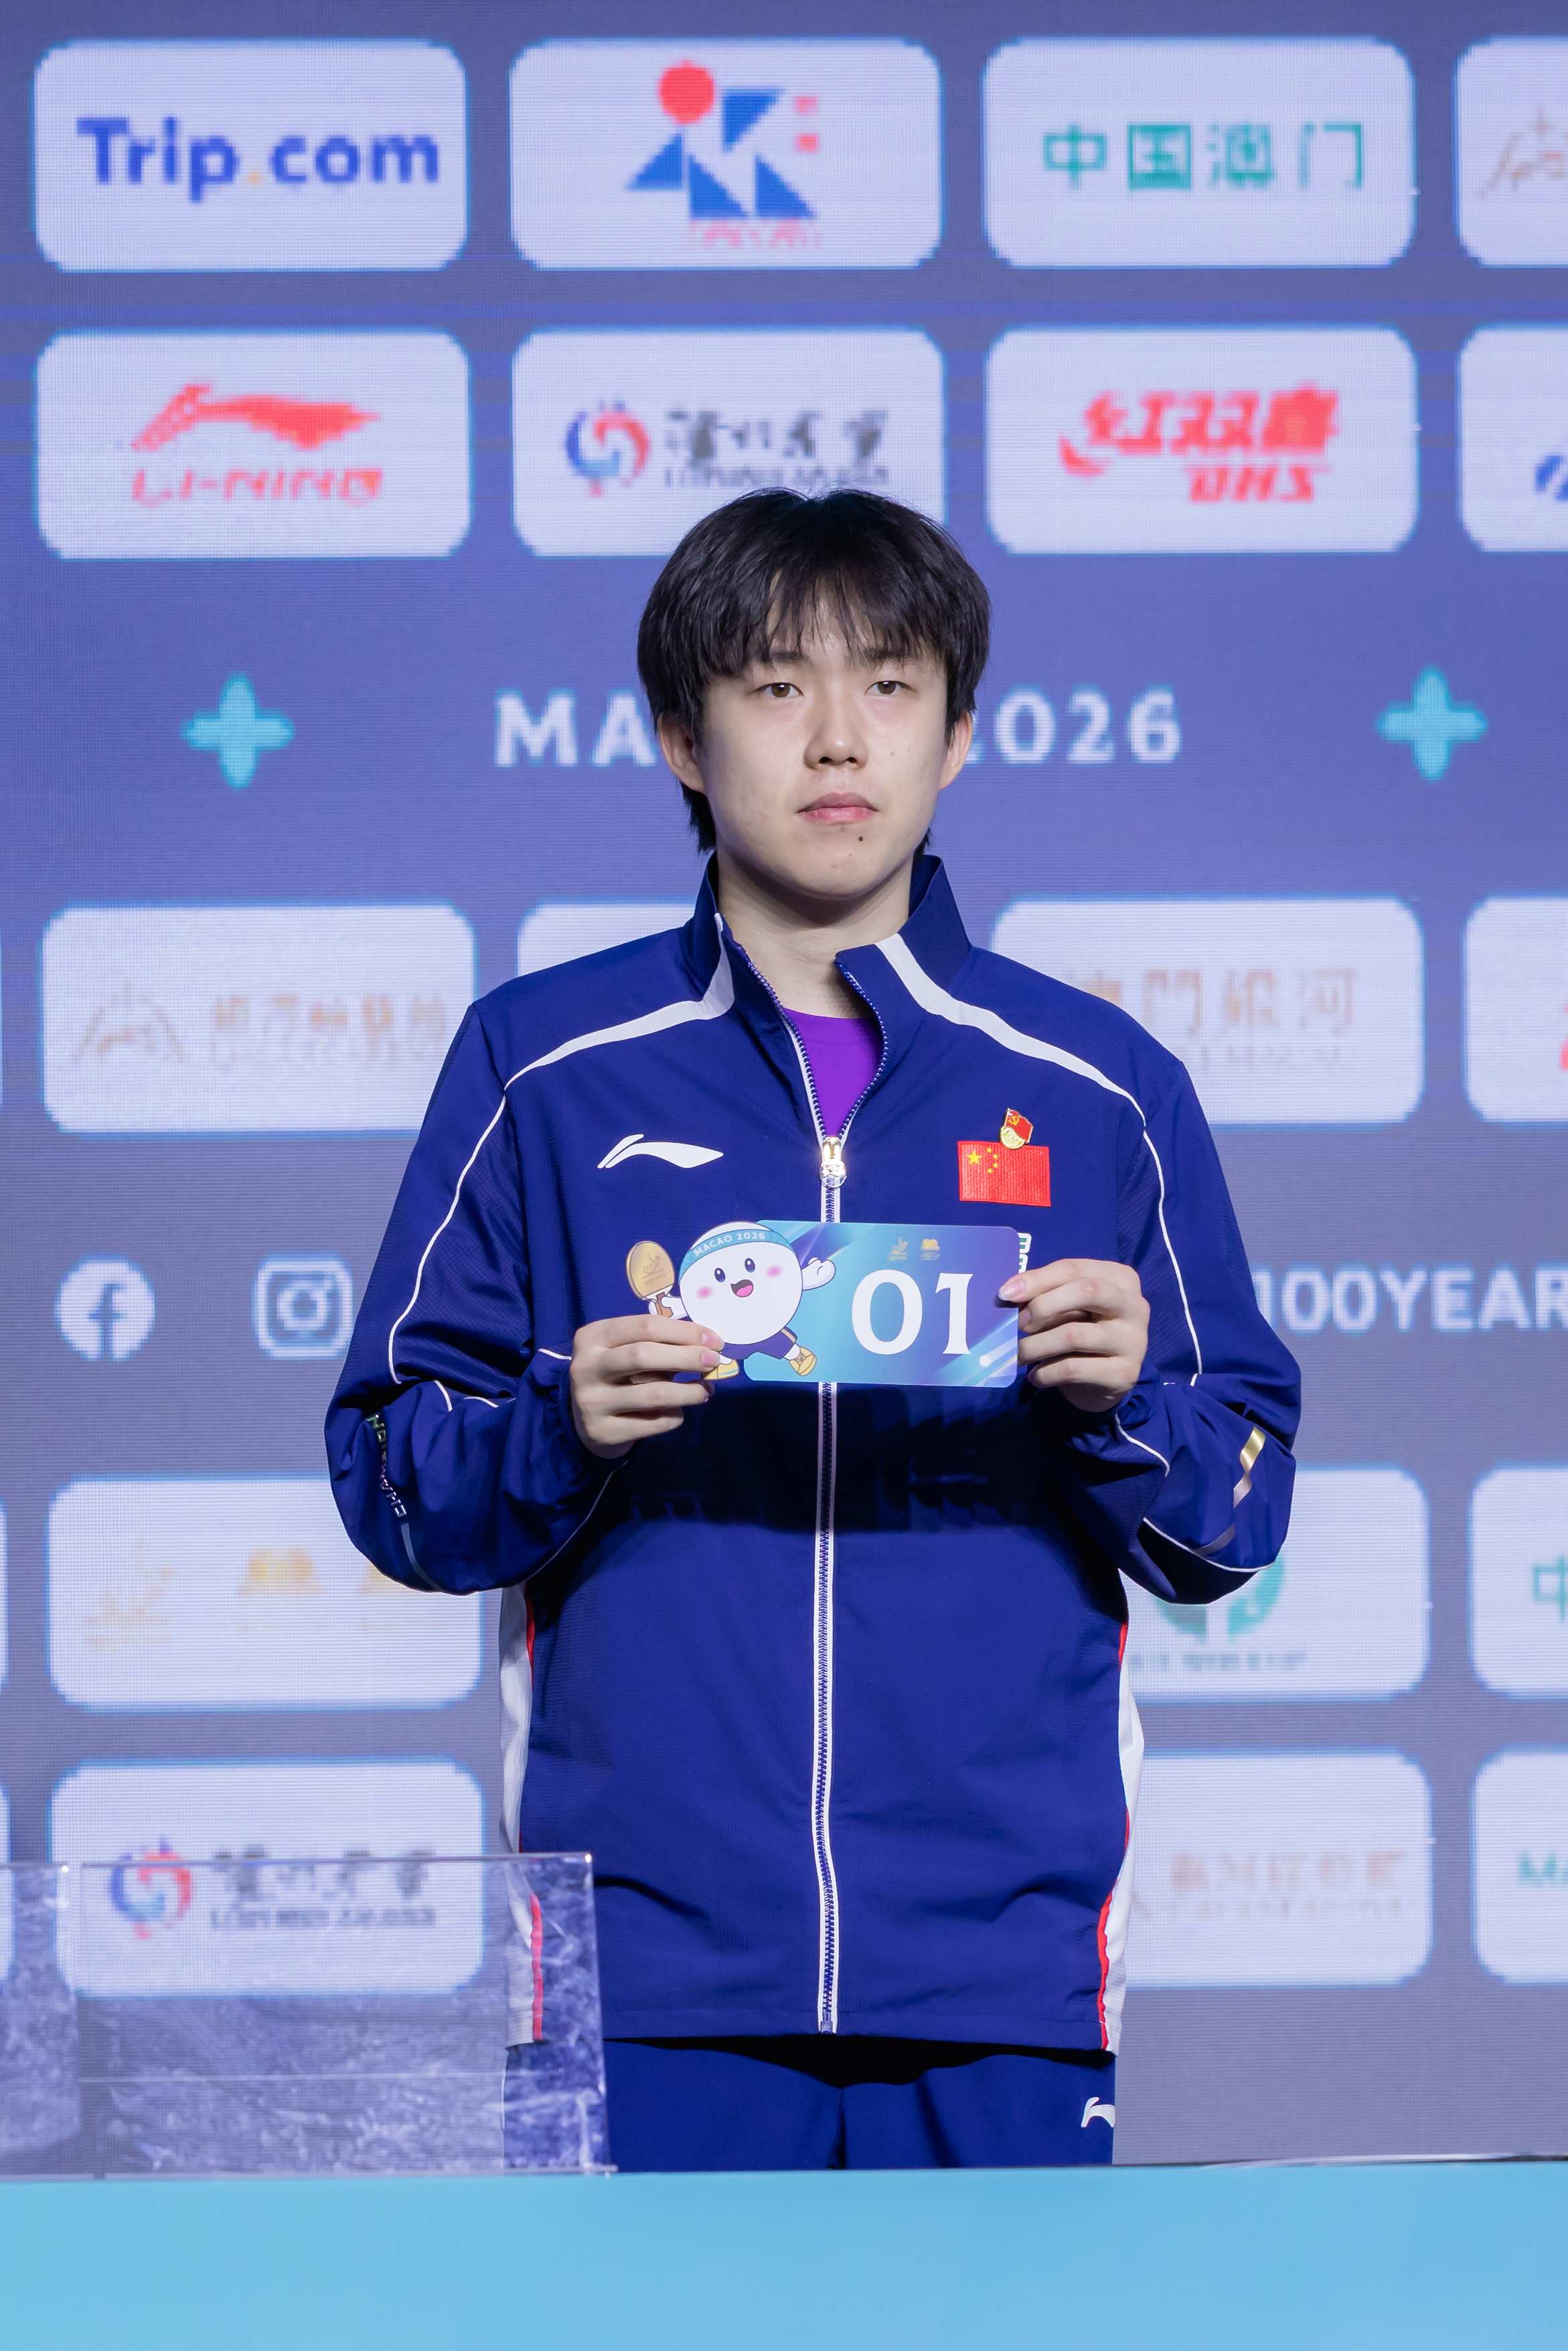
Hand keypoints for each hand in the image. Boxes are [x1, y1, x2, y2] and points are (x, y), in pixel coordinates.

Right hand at [570, 1314, 722, 1459]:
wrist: (587, 1420)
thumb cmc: (619, 1374)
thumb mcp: (629, 1350)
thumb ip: (662, 1344)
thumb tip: (709, 1347)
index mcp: (593, 1336)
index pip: (645, 1326)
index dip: (684, 1332)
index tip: (714, 1340)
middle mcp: (586, 1366)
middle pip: (643, 1355)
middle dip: (687, 1357)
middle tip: (713, 1362)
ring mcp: (591, 1401)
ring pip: (653, 1393)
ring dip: (689, 1391)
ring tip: (705, 1391)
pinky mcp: (603, 1431)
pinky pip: (654, 1422)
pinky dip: (675, 1415)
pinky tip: (678, 1411)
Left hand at [999, 1259, 1148, 1415]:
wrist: (1104, 1380)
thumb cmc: (1081, 1330)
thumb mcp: (1066, 1306)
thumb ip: (1045, 1293)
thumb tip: (1010, 1293)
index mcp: (1121, 1278)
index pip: (1074, 1269)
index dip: (1037, 1279)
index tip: (1005, 1294)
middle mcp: (1135, 1306)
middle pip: (1086, 1291)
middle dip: (1043, 1305)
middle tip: (1019, 1324)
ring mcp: (1134, 1341)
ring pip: (1074, 1335)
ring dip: (1035, 1346)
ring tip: (1019, 1354)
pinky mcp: (1125, 1374)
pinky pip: (1074, 1369)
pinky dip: (1045, 1373)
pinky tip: (1036, 1376)